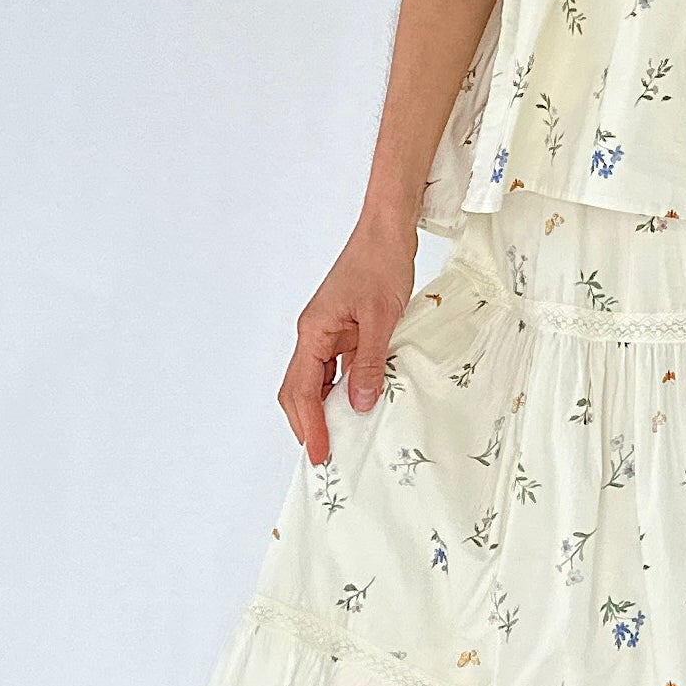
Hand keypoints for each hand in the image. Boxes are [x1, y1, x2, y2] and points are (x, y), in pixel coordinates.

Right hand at [278, 215, 416, 464]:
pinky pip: (336, 367)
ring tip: (340, 438)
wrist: (387, 231)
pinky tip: (357, 403)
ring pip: (316, 380)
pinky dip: (341, 389)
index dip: (310, 425)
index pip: (303, 390)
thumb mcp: (380, 320)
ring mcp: (327, 331)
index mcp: (313, 332)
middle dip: (307, 423)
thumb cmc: (381, 265)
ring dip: (323, 409)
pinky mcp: (343, 329)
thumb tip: (359, 405)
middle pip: (298, 389)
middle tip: (325, 455)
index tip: (320, 454)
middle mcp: (313, 334)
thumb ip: (368, 364)